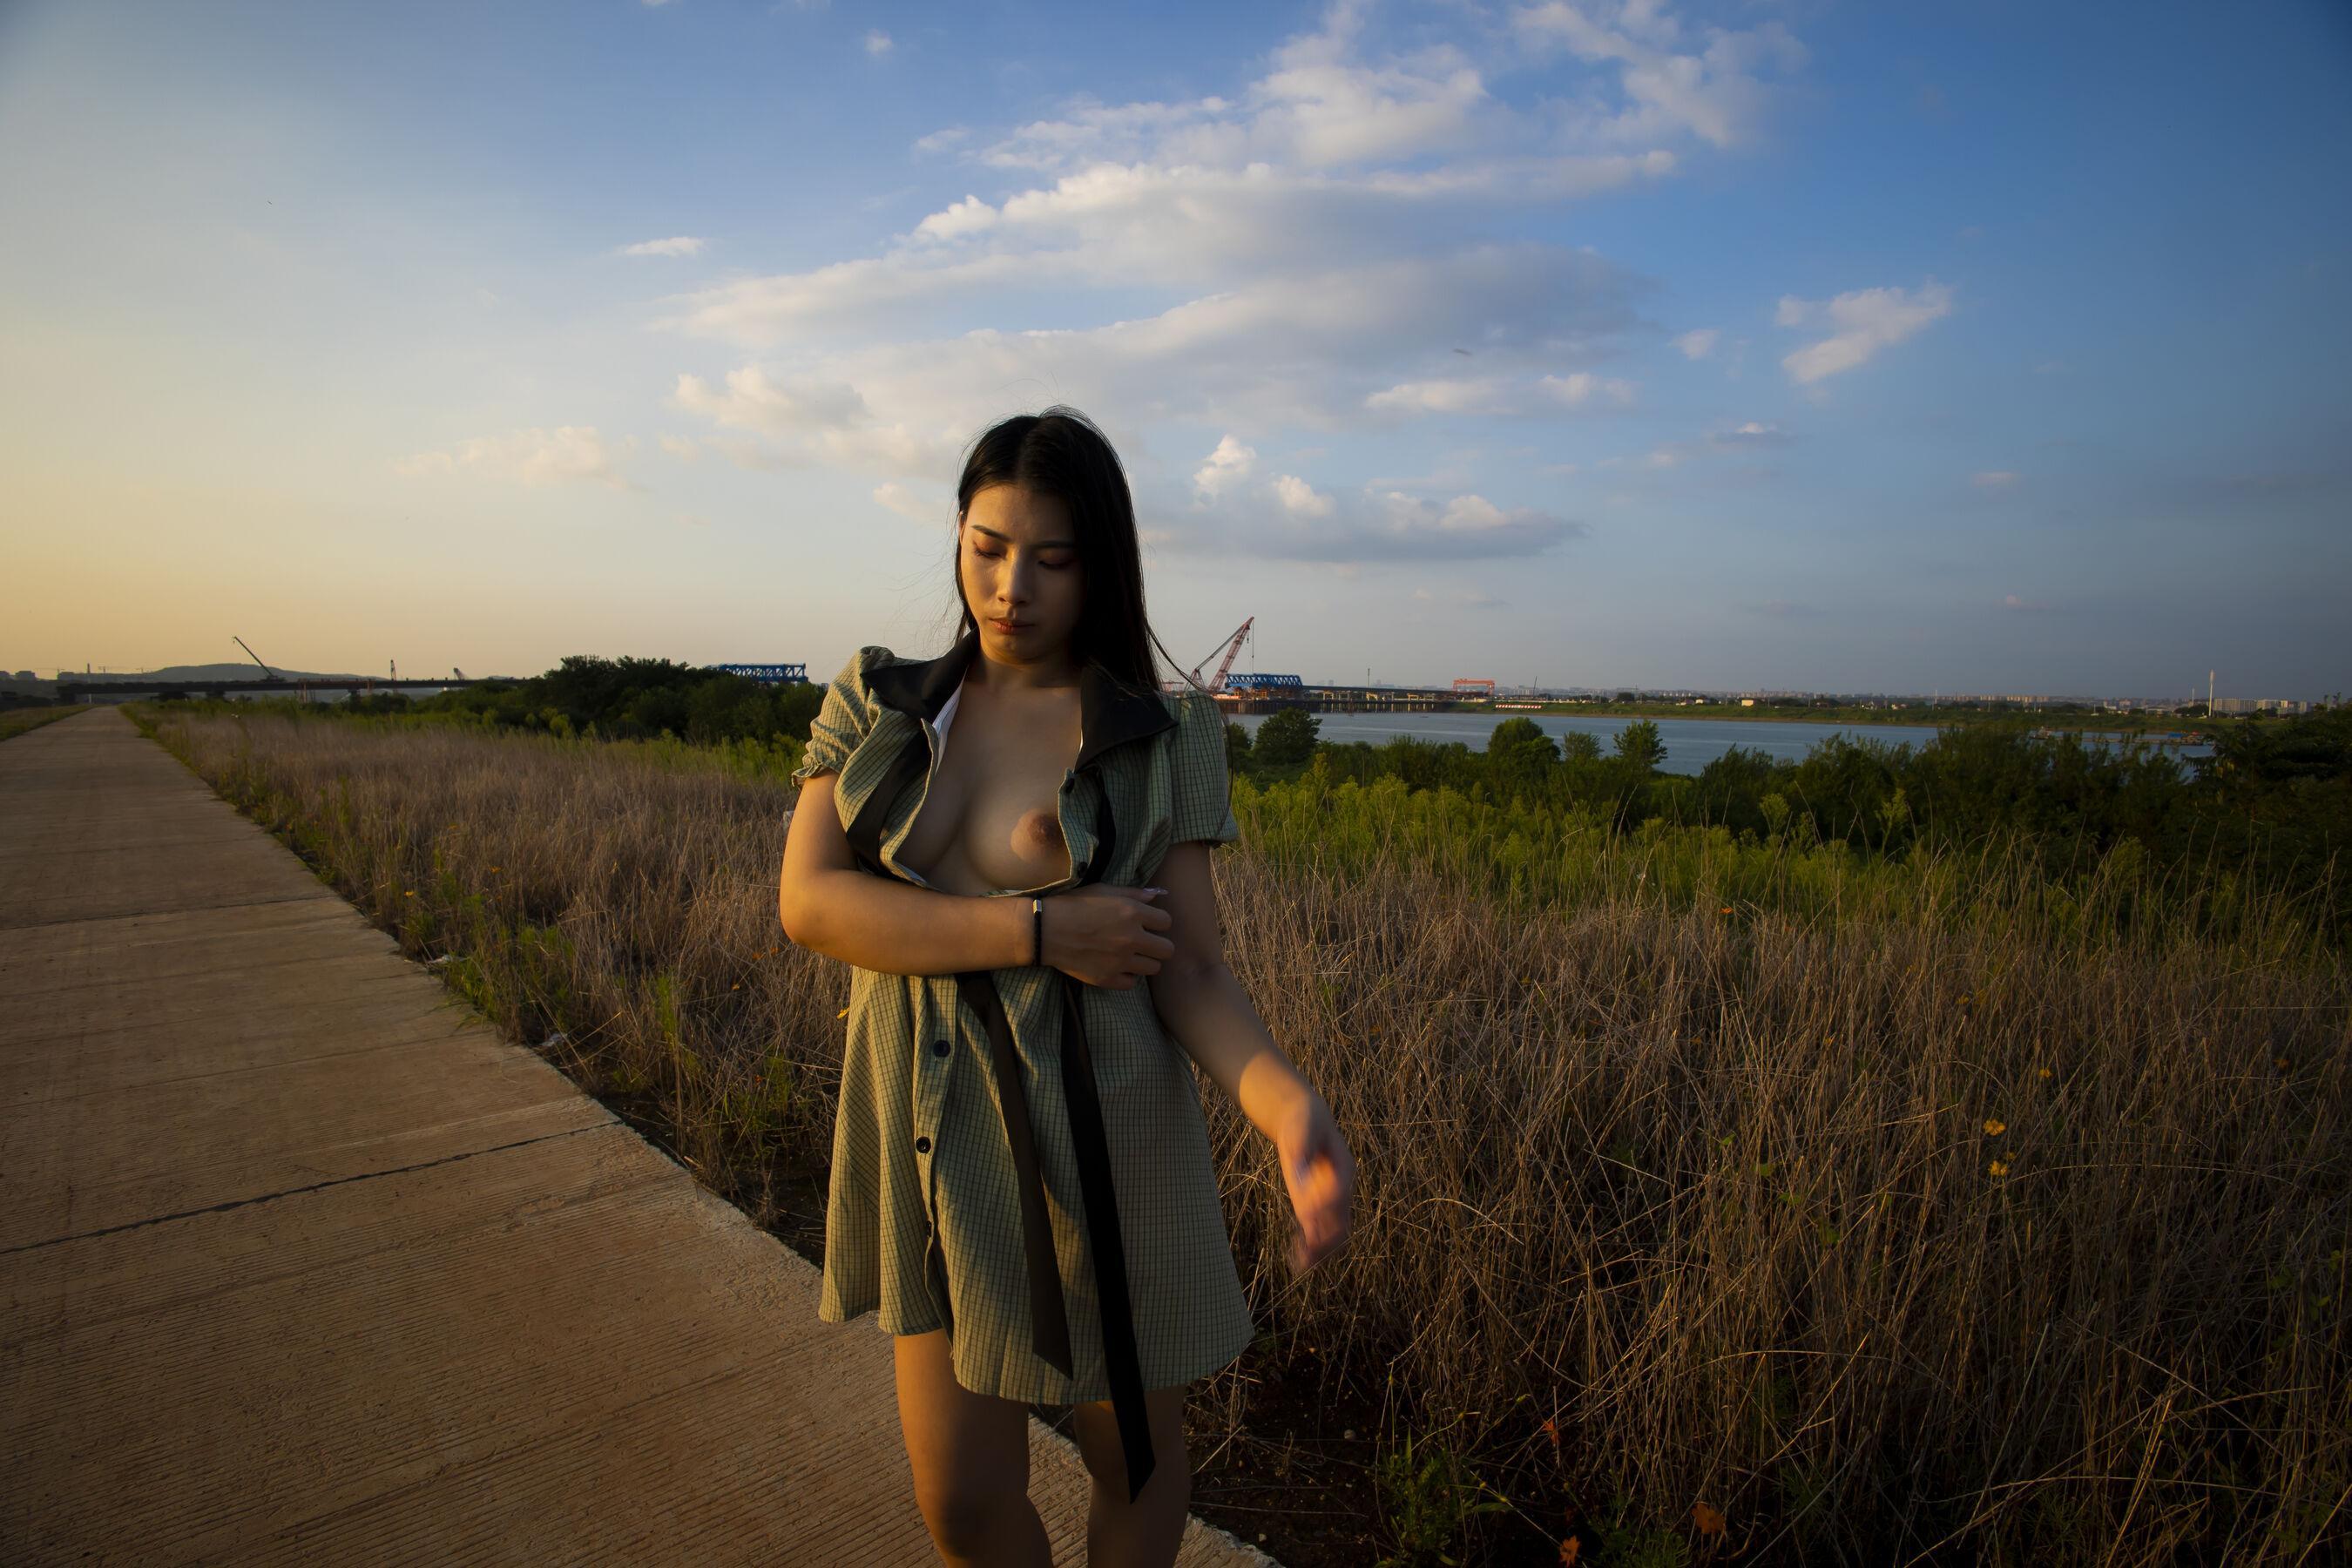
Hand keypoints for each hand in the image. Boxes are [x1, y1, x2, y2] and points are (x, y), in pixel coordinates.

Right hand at [1040, 884, 1174, 989]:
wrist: (1045, 930)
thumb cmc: (1074, 904)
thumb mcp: (1104, 890)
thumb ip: (1134, 893)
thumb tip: (1157, 894)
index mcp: (1133, 913)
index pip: (1167, 922)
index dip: (1157, 922)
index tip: (1147, 924)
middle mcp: (1132, 938)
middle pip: (1167, 950)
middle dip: (1158, 945)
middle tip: (1144, 943)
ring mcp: (1121, 961)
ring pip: (1153, 968)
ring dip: (1144, 961)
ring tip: (1130, 955)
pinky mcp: (1108, 978)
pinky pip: (1131, 983)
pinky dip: (1126, 976)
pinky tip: (1117, 966)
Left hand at [1271, 1087, 1354, 1274]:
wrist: (1305, 1120)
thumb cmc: (1304, 1120)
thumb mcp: (1301, 1127)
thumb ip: (1302, 1145)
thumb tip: (1298, 1165)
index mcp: (1344, 1166)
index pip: (1340, 1191)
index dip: (1325, 1205)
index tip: (1306, 1216)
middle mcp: (1341, 1187)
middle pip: (1342, 1219)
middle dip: (1326, 1238)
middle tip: (1308, 1252)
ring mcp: (1329, 1200)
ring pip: (1334, 1233)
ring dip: (1321, 1251)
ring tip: (1301, 1266)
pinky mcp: (1314, 1205)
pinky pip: (1318, 1231)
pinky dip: (1311, 1247)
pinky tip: (1297, 1259)